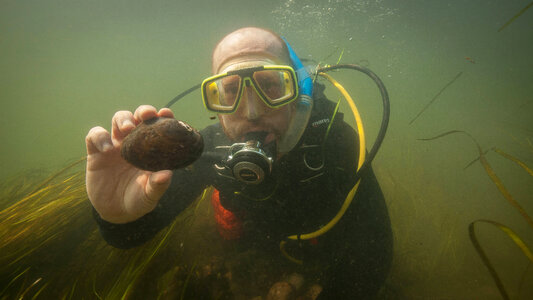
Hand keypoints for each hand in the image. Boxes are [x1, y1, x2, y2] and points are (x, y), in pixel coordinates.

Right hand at [85, 105, 174, 222]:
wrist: (115, 211)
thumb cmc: (138, 200)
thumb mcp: (149, 196)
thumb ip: (158, 185)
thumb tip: (167, 174)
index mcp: (151, 148)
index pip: (158, 126)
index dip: (162, 116)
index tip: (166, 113)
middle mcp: (134, 142)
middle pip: (138, 117)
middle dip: (143, 111)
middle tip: (146, 115)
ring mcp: (115, 145)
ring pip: (118, 119)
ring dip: (123, 119)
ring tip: (127, 130)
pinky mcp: (96, 152)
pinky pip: (95, 135)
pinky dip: (100, 136)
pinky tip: (107, 149)